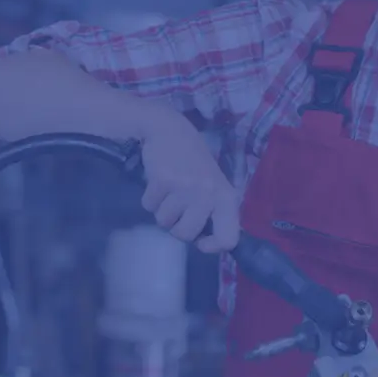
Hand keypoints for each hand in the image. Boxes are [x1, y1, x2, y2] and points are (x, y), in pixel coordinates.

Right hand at [138, 112, 239, 252]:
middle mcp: (208, 194)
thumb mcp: (213, 185)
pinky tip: (157, 182)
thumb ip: (213, 211)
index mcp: (226, 197)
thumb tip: (205, 244)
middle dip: (176, 227)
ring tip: (168, 190)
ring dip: (161, 210)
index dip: (212, 247)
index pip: (228, 238)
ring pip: (164, 222)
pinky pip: (149, 207)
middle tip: (178, 208)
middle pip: (186, 234)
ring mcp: (185, 187)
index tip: (201, 242)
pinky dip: (149, 199)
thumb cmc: (193, 161)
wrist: (169, 129)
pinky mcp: (163, 181)